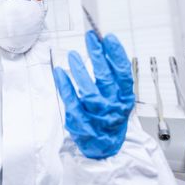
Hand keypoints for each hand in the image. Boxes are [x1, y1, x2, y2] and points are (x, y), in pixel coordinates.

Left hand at [53, 31, 134, 158]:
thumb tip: (102, 45)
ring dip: (80, 71)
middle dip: (98, 56)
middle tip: (90, 38)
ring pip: (89, 92)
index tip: (109, 38)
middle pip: (106, 79)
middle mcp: (113, 107)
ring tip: (73, 55)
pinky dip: (65, 86)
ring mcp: (97, 116)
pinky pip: (71, 102)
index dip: (117, 54)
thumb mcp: (117, 96)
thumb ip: (112, 74)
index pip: (124, 73)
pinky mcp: (81, 122)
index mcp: (125, 98)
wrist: (104, 146)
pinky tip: (60, 73)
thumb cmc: (110, 115)